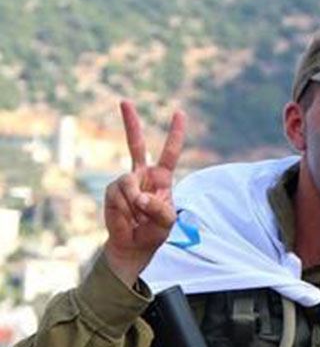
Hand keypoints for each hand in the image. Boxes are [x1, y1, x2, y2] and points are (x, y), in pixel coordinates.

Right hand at [102, 101, 184, 285]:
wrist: (134, 245)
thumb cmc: (155, 231)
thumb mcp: (167, 222)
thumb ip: (159, 209)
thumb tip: (139, 197)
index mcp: (161, 178)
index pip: (169, 152)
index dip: (175, 133)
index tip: (179, 112)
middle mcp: (142, 175)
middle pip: (135, 143)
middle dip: (130, 122)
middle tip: (124, 101)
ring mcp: (125, 181)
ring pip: (129, 183)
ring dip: (135, 204)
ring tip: (138, 217)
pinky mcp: (112, 191)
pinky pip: (120, 195)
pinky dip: (125, 209)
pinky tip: (127, 217)